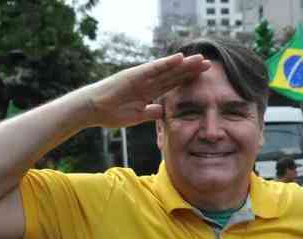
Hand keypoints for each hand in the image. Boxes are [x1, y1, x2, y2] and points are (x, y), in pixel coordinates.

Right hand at [84, 53, 210, 128]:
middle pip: (174, 74)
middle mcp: (147, 81)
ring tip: (200, 59)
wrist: (92, 110)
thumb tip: (163, 111)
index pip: (172, 84)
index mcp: (149, 91)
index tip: (204, 78)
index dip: (188, 80)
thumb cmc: (111, 113)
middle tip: (209, 64)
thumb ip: (150, 113)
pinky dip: (167, 63)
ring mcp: (142, 76)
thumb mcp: (137, 116)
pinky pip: (154, 68)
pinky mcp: (135, 75)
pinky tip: (180, 58)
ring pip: (167, 69)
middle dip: (191, 70)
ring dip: (184, 64)